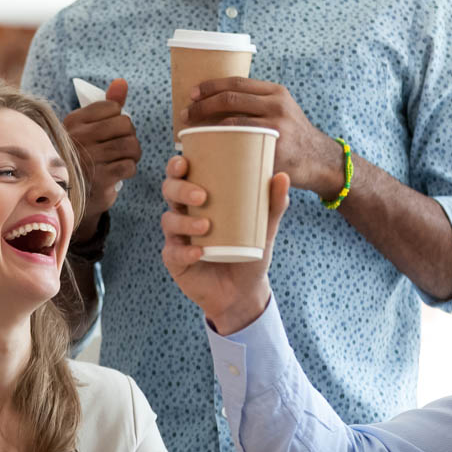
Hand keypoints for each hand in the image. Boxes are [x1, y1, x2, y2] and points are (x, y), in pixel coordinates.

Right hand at [63, 78, 140, 236]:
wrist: (73, 196)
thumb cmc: (86, 157)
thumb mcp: (92, 129)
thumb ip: (108, 104)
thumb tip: (122, 82)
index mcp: (74, 121)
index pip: (112, 107)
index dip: (120, 120)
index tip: (112, 132)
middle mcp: (78, 137)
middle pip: (125, 125)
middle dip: (131, 137)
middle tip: (124, 148)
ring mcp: (88, 158)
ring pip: (130, 145)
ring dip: (133, 154)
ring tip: (125, 159)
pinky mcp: (99, 178)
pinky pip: (129, 166)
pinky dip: (130, 169)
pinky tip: (120, 172)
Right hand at [161, 155, 289, 334]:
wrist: (243, 291)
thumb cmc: (249, 252)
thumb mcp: (264, 228)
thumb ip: (273, 204)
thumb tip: (282, 176)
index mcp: (199, 200)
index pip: (181, 176)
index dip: (176, 165)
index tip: (185, 160)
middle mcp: (184, 214)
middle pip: (169, 193)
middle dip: (180, 189)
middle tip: (202, 195)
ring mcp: (177, 238)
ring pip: (169, 221)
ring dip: (184, 221)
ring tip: (206, 225)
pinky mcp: (175, 261)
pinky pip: (174, 254)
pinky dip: (185, 252)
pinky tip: (199, 253)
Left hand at [181, 77, 345, 196]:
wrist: (320, 161)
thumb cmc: (294, 137)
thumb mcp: (283, 110)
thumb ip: (259, 104)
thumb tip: (218, 103)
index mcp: (276, 92)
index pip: (236, 82)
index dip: (210, 86)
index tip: (192, 94)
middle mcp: (277, 105)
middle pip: (229, 99)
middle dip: (202, 106)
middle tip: (185, 115)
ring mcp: (276, 126)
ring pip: (230, 121)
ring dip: (205, 125)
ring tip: (189, 132)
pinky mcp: (274, 148)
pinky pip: (239, 143)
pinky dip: (219, 143)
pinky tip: (206, 148)